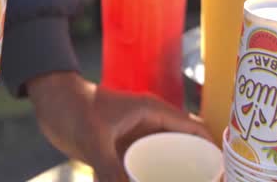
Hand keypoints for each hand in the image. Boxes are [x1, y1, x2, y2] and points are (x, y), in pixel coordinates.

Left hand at [28, 73, 210, 181]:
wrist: (50, 101)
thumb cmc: (73, 109)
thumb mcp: (93, 139)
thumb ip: (109, 168)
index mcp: (154, 112)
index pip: (196, 130)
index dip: (215, 151)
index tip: (226, 174)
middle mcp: (151, 124)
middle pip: (187, 146)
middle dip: (201, 167)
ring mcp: (138, 136)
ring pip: (168, 158)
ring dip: (179, 174)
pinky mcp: (124, 148)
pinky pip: (148, 166)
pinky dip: (155, 178)